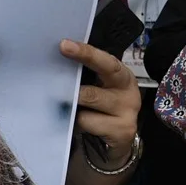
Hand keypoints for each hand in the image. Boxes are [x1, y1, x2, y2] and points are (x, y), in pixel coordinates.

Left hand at [60, 40, 139, 162]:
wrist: (117, 140)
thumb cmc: (103, 109)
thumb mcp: (98, 89)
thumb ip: (85, 76)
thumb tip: (57, 62)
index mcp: (122, 76)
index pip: (106, 60)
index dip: (86, 52)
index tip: (65, 45)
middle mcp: (128, 91)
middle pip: (104, 74)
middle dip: (81, 64)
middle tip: (61, 54)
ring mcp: (128, 112)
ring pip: (89, 99)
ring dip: (73, 101)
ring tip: (65, 104)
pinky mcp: (122, 132)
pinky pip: (87, 122)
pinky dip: (77, 122)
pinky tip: (77, 124)